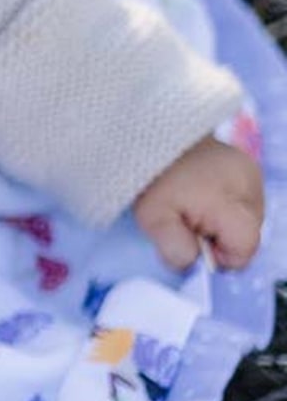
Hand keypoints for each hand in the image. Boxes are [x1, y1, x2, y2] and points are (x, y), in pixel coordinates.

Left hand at [132, 135, 263, 271]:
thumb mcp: (152, 219)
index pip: (246, 247)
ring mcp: (252, 171)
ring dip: (224, 221)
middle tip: (188, 220)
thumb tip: (193, 264)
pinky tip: (203, 193)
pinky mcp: (247, 164)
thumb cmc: (149, 179)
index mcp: (230, 199)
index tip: (195, 244)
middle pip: (248, 233)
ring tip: (193, 204)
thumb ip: (175, 248)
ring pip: (248, 218)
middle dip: (221, 238)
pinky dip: (227, 204)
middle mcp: (250, 184)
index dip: (222, 257)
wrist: (148, 136)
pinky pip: (244, 199)